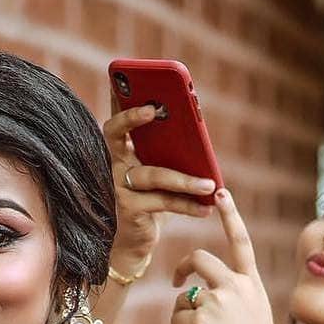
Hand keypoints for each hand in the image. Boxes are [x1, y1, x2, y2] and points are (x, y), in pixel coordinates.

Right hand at [103, 99, 214, 277]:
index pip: (118, 117)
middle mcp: (112, 163)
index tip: (127, 79)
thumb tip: (195, 130)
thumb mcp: (158, 171)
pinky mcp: (128, 209)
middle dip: (132, 118)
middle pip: (115, 133)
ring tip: (210, 184)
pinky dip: (187, 206)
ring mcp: (117, 186)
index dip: (118, 97)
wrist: (134, 243)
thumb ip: (166, 150)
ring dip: (185, 180)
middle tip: (154, 109)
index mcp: (121, 150)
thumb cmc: (150, 202)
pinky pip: (162, 203)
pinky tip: (206, 208)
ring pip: (153, 174)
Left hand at [169, 189, 280, 323]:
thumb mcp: (253, 315)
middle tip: (177, 283)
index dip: (230, 216)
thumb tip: (196, 295)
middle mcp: (236, 286)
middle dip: (183, 268)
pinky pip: (176, 318)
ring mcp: (218, 301)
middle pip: (199, 259)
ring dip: (182, 317)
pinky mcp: (200, 320)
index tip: (221, 192)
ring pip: (184, 296)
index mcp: (252, 284)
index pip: (241, 242)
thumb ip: (233, 297)